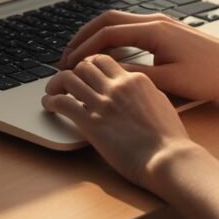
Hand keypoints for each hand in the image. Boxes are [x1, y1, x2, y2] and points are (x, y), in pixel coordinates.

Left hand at [42, 54, 198, 187]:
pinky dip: (51, 101)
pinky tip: (48, 105)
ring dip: (56, 83)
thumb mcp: (162, 104)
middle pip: (84, 65)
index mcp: (135, 79)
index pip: (105, 61)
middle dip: (73, 71)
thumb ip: (144, 93)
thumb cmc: (170, 139)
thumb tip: (135, 90)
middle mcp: (117, 86)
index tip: (85, 73)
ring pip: (69, 78)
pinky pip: (62, 102)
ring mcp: (103, 102)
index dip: (90, 65)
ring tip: (52, 91)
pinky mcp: (90, 121)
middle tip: (66, 81)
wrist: (168, 158)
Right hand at [58, 10, 218, 102]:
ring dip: (96, 36)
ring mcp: (162, 23)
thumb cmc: (212, 76)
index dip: (84, 50)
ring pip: (118, 22)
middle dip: (82, 37)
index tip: (68, 65)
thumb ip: (137, 76)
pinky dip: (112, 38)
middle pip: (107, 20)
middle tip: (65, 56)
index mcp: (154, 30)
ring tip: (80, 55)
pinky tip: (108, 53)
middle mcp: (155, 21)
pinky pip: (130, 28)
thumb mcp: (171, 82)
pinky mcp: (167, 30)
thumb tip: (108, 74)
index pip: (106, 34)